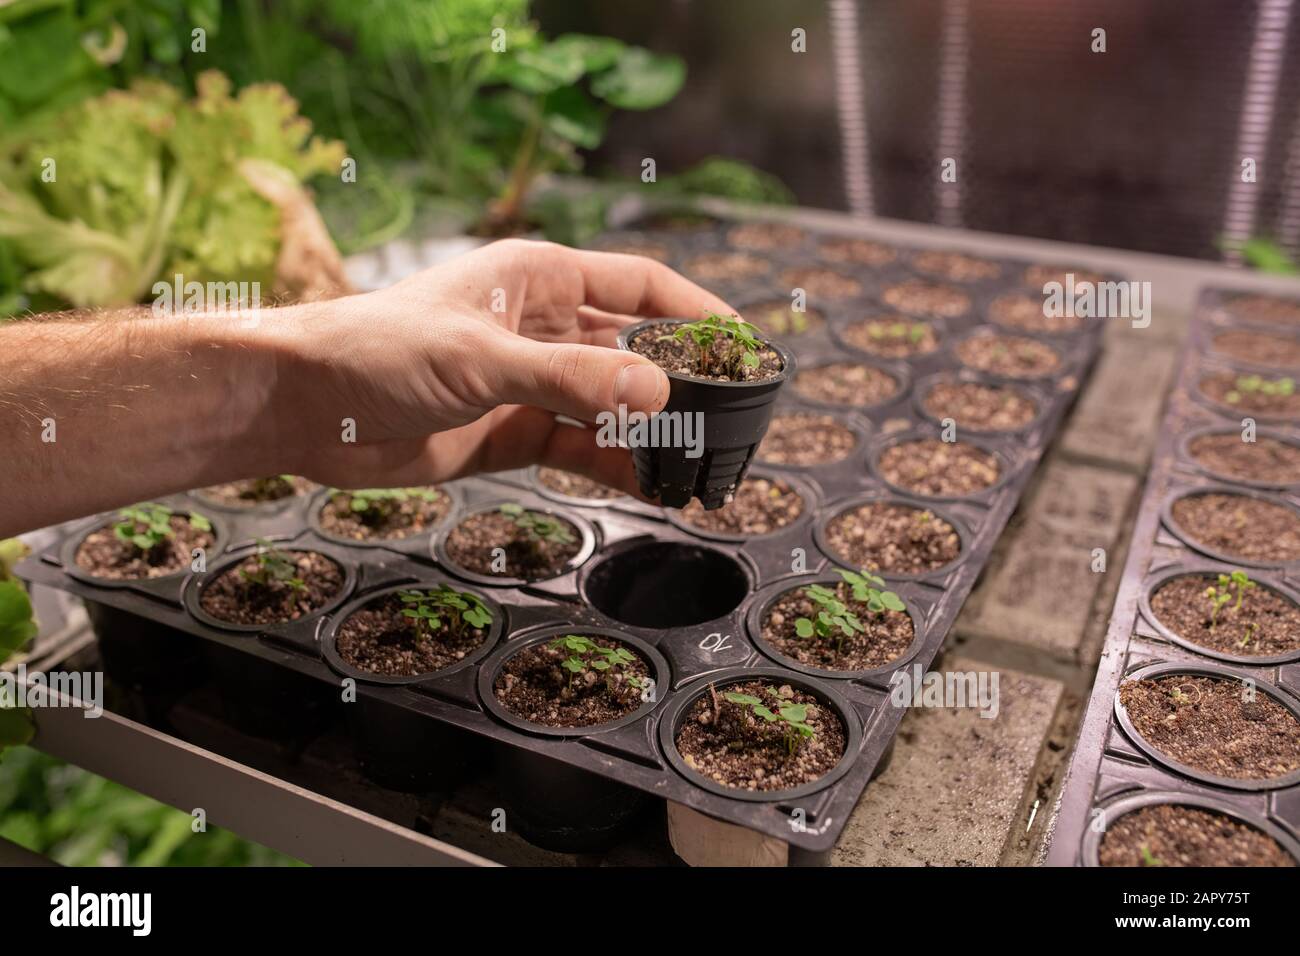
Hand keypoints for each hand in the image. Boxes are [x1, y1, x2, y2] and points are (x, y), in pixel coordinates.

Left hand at [278, 238, 734, 495]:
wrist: (302, 409)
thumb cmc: (377, 350)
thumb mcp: (482, 358)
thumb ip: (571, 378)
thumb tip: (659, 392)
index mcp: (540, 278)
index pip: (641, 284)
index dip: (697, 310)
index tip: (744, 345)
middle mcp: (543, 327)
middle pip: (635, 349)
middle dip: (682, 382)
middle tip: (733, 418)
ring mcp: (530, 384)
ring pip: (613, 406)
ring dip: (653, 433)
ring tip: (703, 463)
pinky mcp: (511, 434)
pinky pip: (581, 449)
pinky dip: (617, 467)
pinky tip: (652, 486)